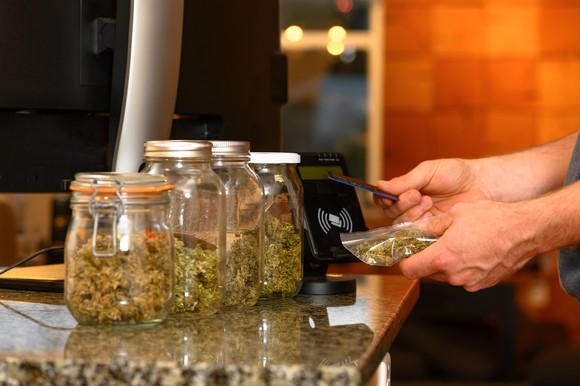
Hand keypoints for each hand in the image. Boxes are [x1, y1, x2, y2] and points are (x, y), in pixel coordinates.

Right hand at [374, 158, 490, 222]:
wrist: (481, 184)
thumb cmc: (456, 173)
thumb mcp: (428, 171)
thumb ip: (405, 180)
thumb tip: (381, 185)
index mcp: (405, 190)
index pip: (383, 198)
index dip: (383, 199)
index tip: (391, 196)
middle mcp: (409, 206)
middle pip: (390, 213)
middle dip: (402, 204)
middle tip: (418, 194)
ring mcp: (420, 219)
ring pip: (401, 225)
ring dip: (412, 213)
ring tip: (428, 201)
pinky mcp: (432, 231)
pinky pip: (417, 234)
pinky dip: (421, 224)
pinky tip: (431, 214)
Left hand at [398, 200, 536, 290]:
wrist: (526, 230)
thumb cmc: (493, 219)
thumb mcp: (456, 214)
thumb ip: (432, 226)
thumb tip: (417, 229)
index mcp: (443, 257)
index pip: (410, 270)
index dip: (404, 262)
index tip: (405, 255)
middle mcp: (455, 275)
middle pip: (428, 272)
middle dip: (427, 259)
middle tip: (431, 243)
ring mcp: (470, 282)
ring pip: (446, 275)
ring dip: (446, 263)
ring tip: (456, 243)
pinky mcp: (483, 284)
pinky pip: (463, 277)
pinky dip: (462, 267)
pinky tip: (471, 250)